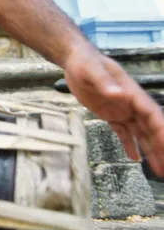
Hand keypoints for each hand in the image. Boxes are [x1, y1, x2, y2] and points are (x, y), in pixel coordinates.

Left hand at [64, 49, 163, 174]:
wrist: (74, 60)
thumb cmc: (84, 62)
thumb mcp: (92, 70)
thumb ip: (105, 82)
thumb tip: (120, 94)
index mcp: (131, 93)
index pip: (152, 115)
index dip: (162, 131)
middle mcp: (131, 103)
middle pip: (150, 128)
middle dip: (160, 147)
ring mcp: (122, 110)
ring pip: (139, 133)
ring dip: (149, 150)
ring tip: (158, 170)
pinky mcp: (110, 114)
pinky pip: (123, 132)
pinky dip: (129, 145)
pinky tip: (134, 158)